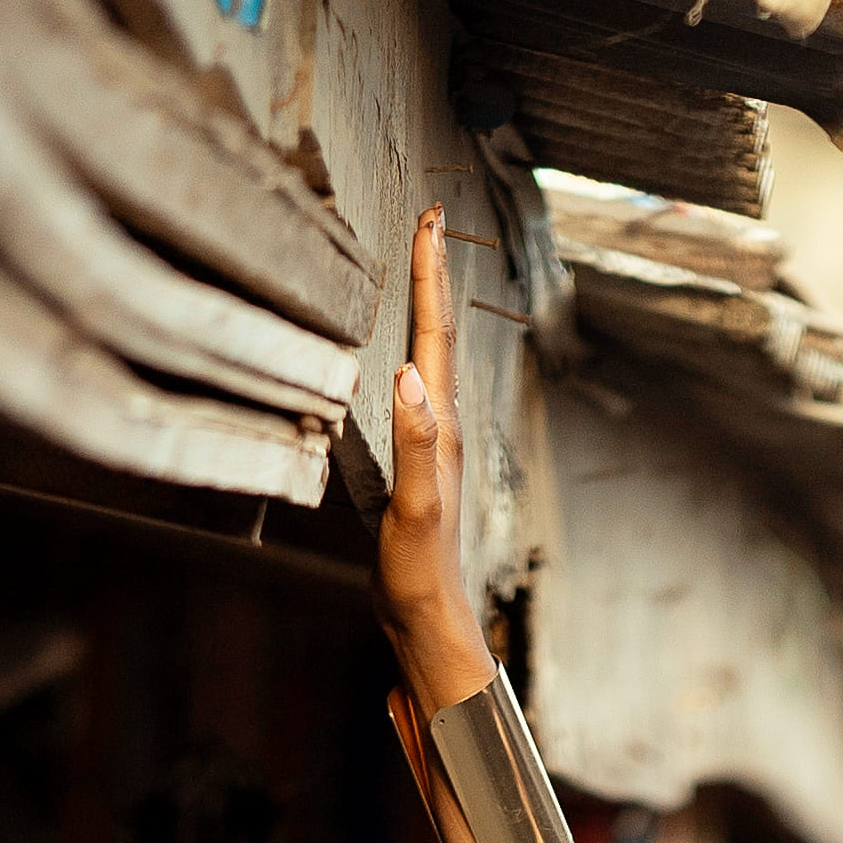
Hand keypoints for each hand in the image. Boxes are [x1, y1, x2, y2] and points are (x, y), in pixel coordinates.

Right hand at [377, 208, 496, 714]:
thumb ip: (415, 442)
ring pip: (428, 358)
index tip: (429, 220)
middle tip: (429, 221)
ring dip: (423, 309)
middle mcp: (442, 427)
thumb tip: (410, 373)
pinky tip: (400, 356)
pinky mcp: (416, 464)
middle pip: (438, 335)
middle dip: (432, 276)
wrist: (426, 623)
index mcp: (441, 426)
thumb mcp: (414, 506)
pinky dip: (407, 355)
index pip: (433, 334)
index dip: (429, 275)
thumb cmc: (419, 572)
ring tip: (418, 269)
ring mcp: (431, 446)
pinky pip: (413, 391)